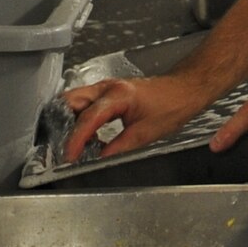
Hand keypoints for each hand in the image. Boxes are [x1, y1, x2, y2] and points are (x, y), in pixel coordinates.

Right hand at [57, 74, 210, 161]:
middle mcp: (108, 87)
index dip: (75, 140)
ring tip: (74, 144)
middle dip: (62, 124)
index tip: (68, 156)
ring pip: (76, 100)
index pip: (87, 119)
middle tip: (63, 147)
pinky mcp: (109, 92)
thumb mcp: (145, 133)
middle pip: (71, 101)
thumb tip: (98, 159)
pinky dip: (81, 118)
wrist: (185, 90)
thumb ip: (118, 147)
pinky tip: (88, 135)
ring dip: (70, 121)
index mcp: (118, 95)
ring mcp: (107, 87)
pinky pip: (86, 103)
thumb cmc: (172, 106)